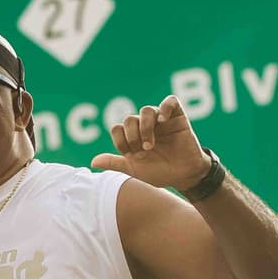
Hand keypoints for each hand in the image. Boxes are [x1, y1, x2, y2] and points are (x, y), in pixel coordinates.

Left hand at [91, 96, 211, 190]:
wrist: (184, 177)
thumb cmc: (160, 172)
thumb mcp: (135, 170)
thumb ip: (115, 163)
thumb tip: (93, 161)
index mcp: (133, 136)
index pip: (118, 128)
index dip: (120, 140)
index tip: (130, 155)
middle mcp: (146, 125)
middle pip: (130, 119)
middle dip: (132, 136)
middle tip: (142, 151)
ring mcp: (162, 120)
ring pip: (146, 110)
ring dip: (145, 127)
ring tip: (149, 144)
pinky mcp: (178, 117)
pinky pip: (171, 101)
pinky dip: (165, 108)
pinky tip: (162, 122)